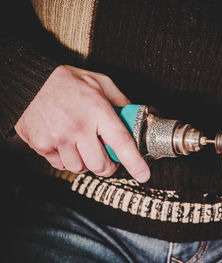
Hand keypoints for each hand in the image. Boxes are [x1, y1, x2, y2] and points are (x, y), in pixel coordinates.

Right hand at [15, 65, 149, 181]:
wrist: (29, 80)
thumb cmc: (65, 80)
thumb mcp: (99, 81)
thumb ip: (119, 100)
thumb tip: (133, 116)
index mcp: (97, 110)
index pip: (121, 142)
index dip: (135, 162)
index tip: (143, 175)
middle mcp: (78, 126)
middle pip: (100, 165)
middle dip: (108, 166)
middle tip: (107, 157)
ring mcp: (58, 137)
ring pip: (80, 168)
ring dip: (85, 161)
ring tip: (82, 145)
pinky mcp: (41, 144)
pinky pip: (60, 165)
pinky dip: (66, 158)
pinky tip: (66, 143)